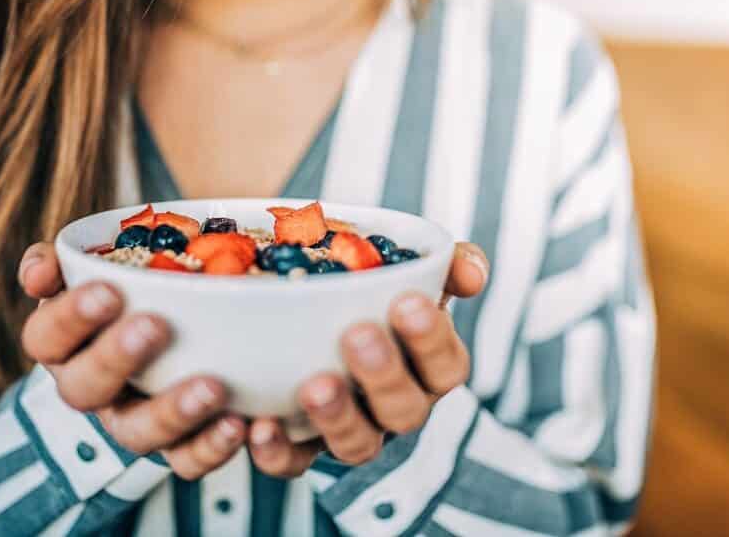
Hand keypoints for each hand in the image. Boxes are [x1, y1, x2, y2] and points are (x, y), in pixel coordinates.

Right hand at [18, 243, 245, 479]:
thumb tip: (39, 270)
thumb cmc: (130, 286)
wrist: (178, 320)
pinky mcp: (173, 447)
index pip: (45, 336)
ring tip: (212, 387)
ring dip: (172, 413)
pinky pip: (186, 460)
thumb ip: (68, 260)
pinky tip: (241, 423)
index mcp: (62, 343)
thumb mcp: (99, 264)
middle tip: (154, 326)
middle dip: (116, 358)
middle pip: (83, 389)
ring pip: (136, 433)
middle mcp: (89, 387)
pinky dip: (212, 447)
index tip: (109, 291)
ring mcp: (131, 421)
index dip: (70, 318)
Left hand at [247, 242, 488, 476]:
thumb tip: (469, 270)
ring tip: (314, 386)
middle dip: (384, 374)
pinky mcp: (302, 450)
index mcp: (428, 368)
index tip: (408, 302)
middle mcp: (396, 408)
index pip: (446, 364)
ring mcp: (351, 432)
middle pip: (404, 409)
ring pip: (356, 444)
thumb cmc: (373, 296)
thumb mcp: (407, 273)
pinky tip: (258, 426)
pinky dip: (277, 451)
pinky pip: (293, 463)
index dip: (431, 338)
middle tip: (357, 334)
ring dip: (337, 417)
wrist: (311, 317)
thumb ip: (442, 264)